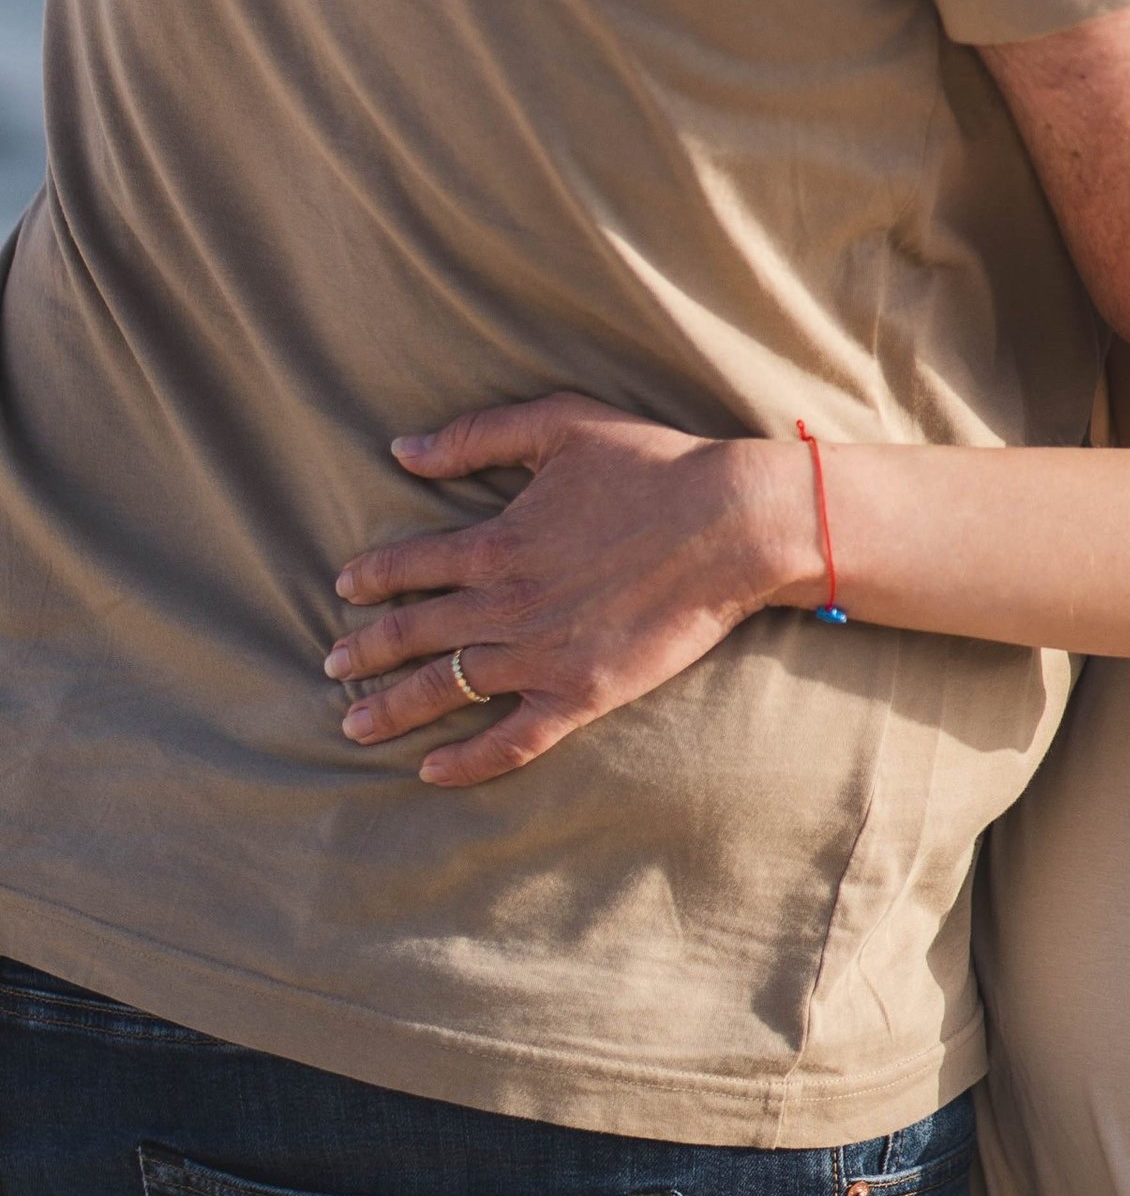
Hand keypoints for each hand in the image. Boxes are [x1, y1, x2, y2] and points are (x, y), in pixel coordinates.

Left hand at [325, 396, 812, 786]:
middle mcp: (505, 605)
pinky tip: (431, 770)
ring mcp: (541, 656)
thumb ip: (476, 435)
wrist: (730, 524)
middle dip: (364, 653)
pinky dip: (466, 761)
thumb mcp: (560, 425)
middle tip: (332, 666)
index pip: (409, 567)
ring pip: (446, 691)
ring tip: (354, 725)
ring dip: (392, 709)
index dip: (371, 578)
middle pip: (412, 637)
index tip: (345, 590)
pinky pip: (510, 740)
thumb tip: (402, 449)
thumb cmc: (651, 465)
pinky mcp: (582, 694)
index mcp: (495, 542)